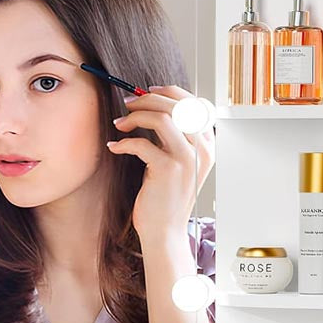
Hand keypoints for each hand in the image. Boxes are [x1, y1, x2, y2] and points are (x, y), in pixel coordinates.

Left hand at [106, 84, 214, 244]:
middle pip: (177, 106)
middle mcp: (202, 149)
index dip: (168, 92)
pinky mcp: (168, 169)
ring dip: (136, 116)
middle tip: (127, 105)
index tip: (146, 93)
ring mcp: (187, 158)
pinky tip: (115, 146)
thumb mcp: (176, 162)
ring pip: (162, 118)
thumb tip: (151, 108)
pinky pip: (142, 143)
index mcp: (207, 144)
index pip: (194, 103)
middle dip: (147, 100)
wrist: (165, 230)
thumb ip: (173, 137)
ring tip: (120, 124)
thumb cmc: (165, 196)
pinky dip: (124, 142)